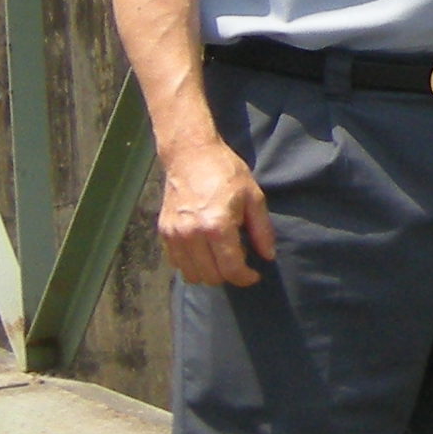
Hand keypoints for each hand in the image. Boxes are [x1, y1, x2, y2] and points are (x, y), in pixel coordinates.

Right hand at [157, 132, 275, 287]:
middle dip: (229, 275)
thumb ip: (262, 230)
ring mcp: (175, 235)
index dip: (246, 278)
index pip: (231, 270)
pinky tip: (204, 250)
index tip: (254, 275)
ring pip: (192, 274)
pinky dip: (192, 264)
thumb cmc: (226, 173)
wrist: (190, 155)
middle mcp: (192, 234)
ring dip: (209, 272)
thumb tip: (268, 257)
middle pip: (211, 277)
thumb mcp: (253, 197)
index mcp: (217, 226)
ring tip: (221, 255)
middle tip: (239, 260)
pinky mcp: (164, 232)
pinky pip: (176, 263)